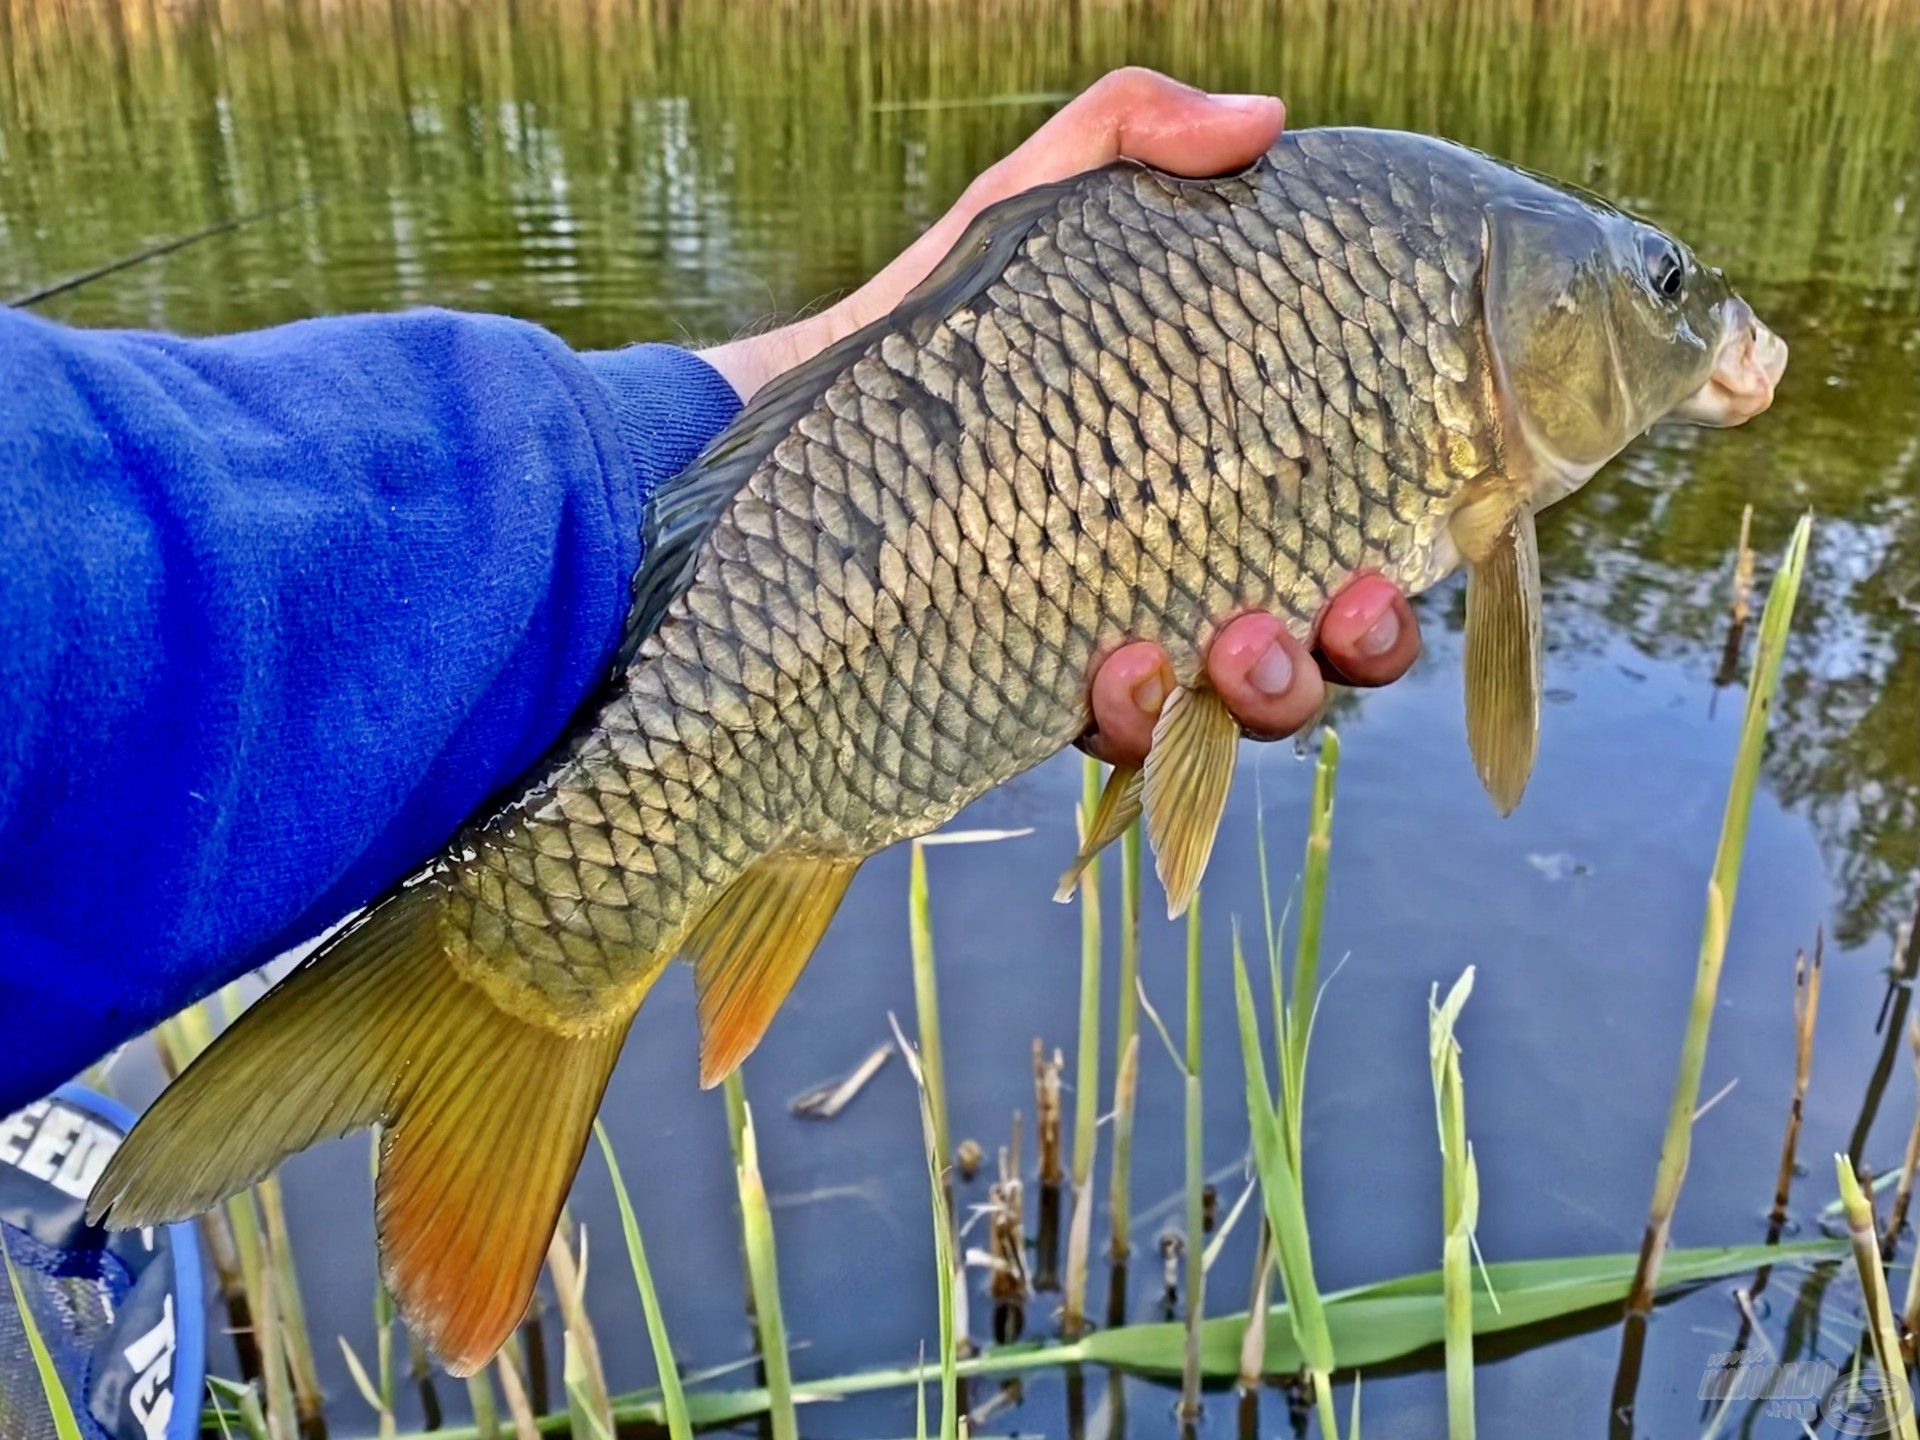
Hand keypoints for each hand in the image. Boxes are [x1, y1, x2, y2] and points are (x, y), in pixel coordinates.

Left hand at [700, 69, 1420, 763]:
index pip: (1339, 547)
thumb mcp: (1028, 211)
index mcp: (1216, 485)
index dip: (1383, 581)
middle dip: (1350, 653)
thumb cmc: (936, 324)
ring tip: (1234, 647)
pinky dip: (1132, 720)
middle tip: (1336, 610)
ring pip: (1228, 713)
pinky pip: (1113, 740)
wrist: (794, 429)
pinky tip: (1115, 671)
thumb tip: (1262, 115)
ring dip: (1262, 696)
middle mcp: (1183, 577)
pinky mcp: (1030, 694)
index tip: (1388, 560)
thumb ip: (1130, 141)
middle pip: (1313, 651)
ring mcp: (1109, 644)